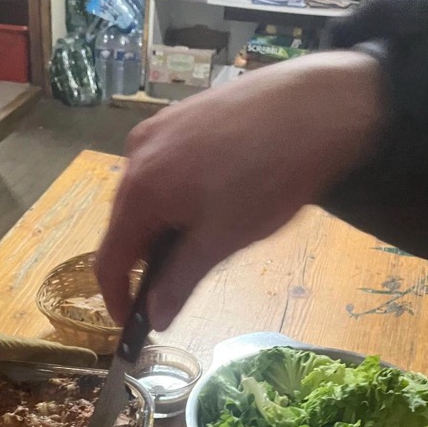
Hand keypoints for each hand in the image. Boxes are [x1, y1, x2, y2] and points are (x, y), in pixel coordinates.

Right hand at [96, 50, 386, 329]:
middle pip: (124, 224)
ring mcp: (158, 129)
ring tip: (202, 240)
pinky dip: (174, 196)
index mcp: (140, 189)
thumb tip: (155, 318)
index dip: (117, 297)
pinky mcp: (181, 114)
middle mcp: (136, 154)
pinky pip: (163, 167)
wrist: (319, 103)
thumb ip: (179, 282)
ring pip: (145, 195)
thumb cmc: (268, 175)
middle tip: (175, 286)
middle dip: (143, 261)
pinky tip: (210, 200)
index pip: (109, 258)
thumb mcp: (222, 240)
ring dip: (162, 228)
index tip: (132, 323)